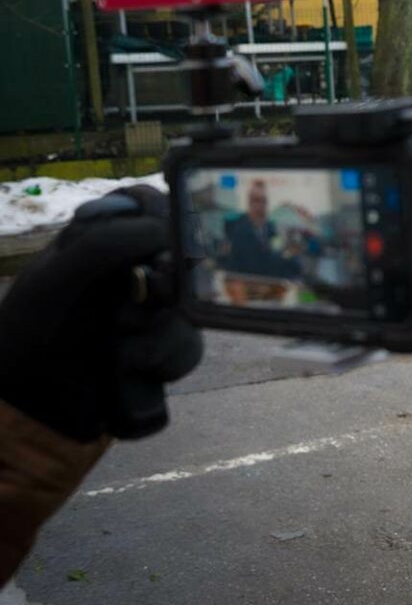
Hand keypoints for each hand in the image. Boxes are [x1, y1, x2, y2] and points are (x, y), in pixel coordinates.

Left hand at [0, 186, 201, 441]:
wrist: (28, 400)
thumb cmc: (31, 328)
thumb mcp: (56, 277)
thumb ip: (104, 244)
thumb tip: (164, 235)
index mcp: (102, 237)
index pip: (149, 204)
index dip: (163, 215)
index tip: (157, 239)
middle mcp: (134, 268)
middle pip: (184, 254)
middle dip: (167, 283)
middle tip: (145, 295)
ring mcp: (152, 309)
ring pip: (191, 306)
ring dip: (160, 328)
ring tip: (121, 341)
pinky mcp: (163, 348)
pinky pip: (189, 346)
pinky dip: (163, 358)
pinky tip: (131, 364)